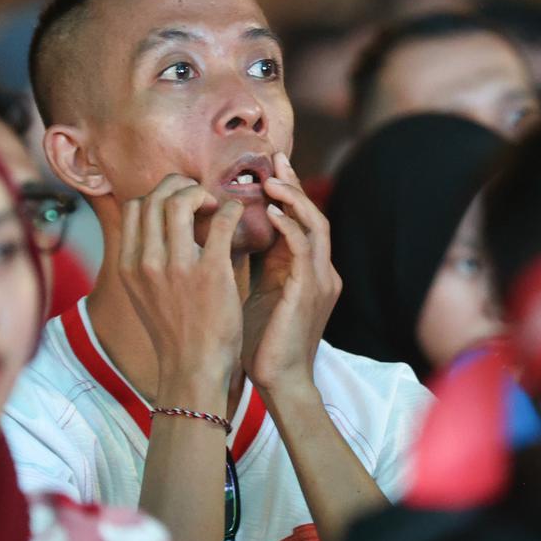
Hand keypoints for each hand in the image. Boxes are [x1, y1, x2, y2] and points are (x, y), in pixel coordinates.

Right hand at [119, 174, 245, 403]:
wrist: (192, 370)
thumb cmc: (175, 333)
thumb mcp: (144, 294)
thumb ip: (146, 261)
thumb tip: (160, 228)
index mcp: (129, 266)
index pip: (135, 207)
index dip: (158, 195)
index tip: (178, 205)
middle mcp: (146, 262)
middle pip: (155, 196)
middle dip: (180, 186)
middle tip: (200, 198)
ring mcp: (177, 267)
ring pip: (182, 200)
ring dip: (202, 193)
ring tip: (215, 205)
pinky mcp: (211, 273)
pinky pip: (222, 221)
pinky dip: (231, 209)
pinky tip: (237, 216)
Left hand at [242, 153, 341, 398]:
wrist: (278, 382)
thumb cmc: (261, 343)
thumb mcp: (255, 293)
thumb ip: (251, 265)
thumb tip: (220, 236)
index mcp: (308, 271)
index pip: (301, 219)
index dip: (287, 191)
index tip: (267, 167)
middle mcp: (321, 271)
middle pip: (313, 213)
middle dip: (294, 184)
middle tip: (274, 159)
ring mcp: (319, 281)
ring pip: (315, 225)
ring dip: (294, 200)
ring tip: (272, 181)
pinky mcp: (310, 293)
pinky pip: (306, 250)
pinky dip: (290, 227)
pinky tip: (271, 212)